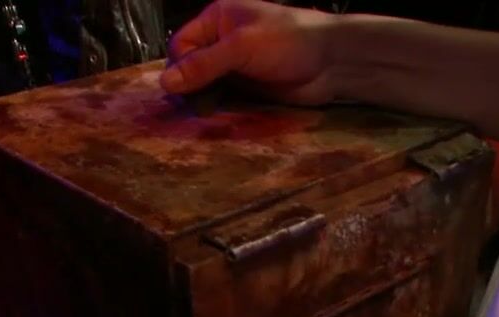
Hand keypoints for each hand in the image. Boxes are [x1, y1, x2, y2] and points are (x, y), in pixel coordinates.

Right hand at [160, 0, 340, 104]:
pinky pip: (222, 100)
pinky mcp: (247, 89)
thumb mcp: (241, 47)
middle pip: (188, 68)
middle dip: (189, 86)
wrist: (333, 62)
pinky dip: (217, 108)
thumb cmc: (289, 41)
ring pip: (203, 87)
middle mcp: (222, 42)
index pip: (181, 44)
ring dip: (202, 100)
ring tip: (207, 112)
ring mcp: (235, 67)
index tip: (187, 87)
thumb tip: (165, 83)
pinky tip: (218, 116)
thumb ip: (203, 65)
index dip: (180, 66)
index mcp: (217, 19)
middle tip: (197, 105)